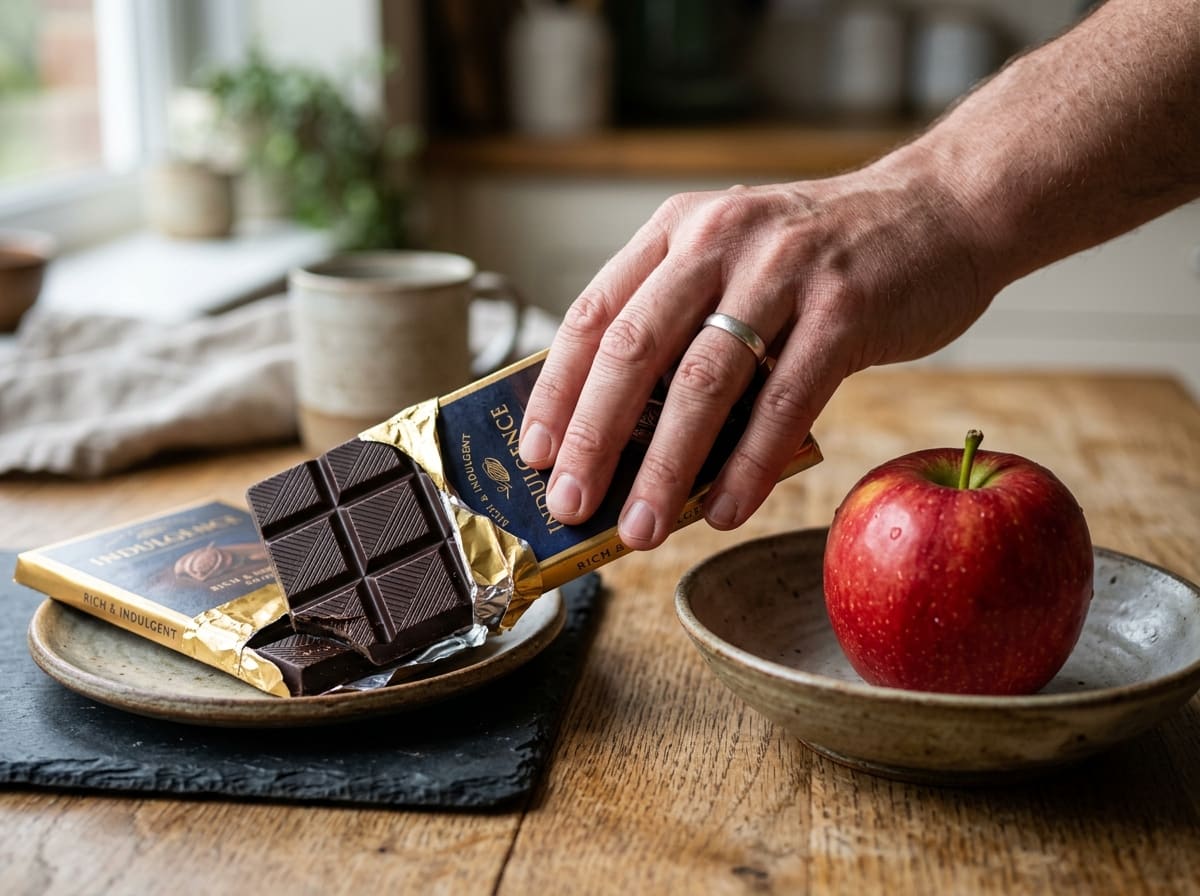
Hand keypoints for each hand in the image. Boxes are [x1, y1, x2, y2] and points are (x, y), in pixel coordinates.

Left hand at [518, 155, 994, 549]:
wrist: (943, 209)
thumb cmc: (826, 257)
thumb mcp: (737, 261)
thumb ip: (686, 325)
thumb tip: (628, 436)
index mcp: (679, 230)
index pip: (594, 314)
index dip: (558, 389)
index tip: (536, 453)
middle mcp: (719, 240)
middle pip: (633, 350)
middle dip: (593, 438)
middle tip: (570, 506)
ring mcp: (783, 270)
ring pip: (702, 381)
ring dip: (665, 468)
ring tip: (641, 529)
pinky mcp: (845, 308)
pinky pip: (783, 401)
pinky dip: (749, 465)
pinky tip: (726, 511)